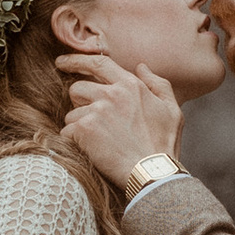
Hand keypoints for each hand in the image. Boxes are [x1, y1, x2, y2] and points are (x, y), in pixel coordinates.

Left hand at [63, 58, 182, 186]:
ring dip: (79, 127)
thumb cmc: (164, 145)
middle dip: (79, 102)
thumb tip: (141, 67)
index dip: (76, 60)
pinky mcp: (84, 130)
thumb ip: (157, 84)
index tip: (61, 63)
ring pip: (71, 114)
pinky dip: (73, 142)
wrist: (153, 174)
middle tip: (92, 120)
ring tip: (99, 143)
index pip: (98, 63)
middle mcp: (111, 94)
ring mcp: (96, 111)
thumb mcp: (172, 110)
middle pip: (77, 88)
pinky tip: (90, 152)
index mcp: (131, 86)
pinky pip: (66, 132)